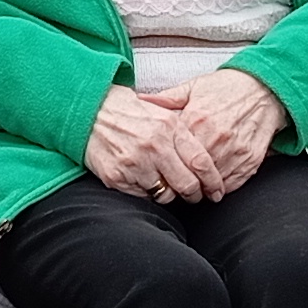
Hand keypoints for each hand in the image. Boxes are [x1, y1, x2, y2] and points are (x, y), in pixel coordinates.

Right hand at [82, 87, 206, 201]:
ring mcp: (135, 163)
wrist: (90, 111)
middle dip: (195, 195)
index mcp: (169, 127)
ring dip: (169, 193)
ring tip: (165, 184)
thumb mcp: (163, 112)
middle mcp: (154, 146)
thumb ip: (185, 134)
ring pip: (166, 195)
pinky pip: (142, 197)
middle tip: (195, 195)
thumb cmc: (130, 112)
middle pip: (187, 185)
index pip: (201, 162)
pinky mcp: (117, 177)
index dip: (213, 181)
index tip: (216, 190)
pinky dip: (146, 192)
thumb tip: (209, 159)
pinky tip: (143, 179)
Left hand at [162, 69, 286, 196]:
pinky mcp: (251, 159)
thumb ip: (166, 98)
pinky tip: (215, 184)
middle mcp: (215, 137)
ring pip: (211, 182)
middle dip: (182, 180)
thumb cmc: (228, 87)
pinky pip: (232, 184)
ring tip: (196, 188)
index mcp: (196, 119)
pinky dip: (222, 188)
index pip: (173, 152)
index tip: (162, 169)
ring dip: (202, 187)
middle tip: (177, 185)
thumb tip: (140, 101)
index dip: (166, 163)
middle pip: (191, 171)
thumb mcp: (194, 87)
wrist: (264, 87)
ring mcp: (235, 150)